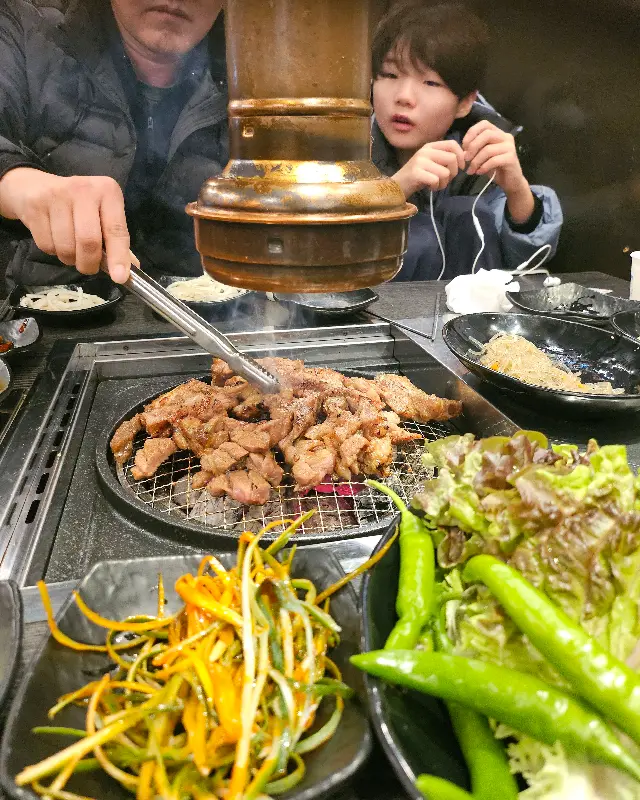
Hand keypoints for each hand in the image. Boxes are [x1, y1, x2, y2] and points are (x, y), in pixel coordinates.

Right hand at [0, 168, 130, 282]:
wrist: (33, 187)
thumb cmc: (76, 205)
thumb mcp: (101, 215)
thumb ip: (116, 241)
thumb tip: (130, 271)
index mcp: (107, 191)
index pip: (116, 230)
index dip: (118, 256)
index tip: (120, 278)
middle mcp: (83, 189)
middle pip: (89, 241)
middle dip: (89, 263)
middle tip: (88, 268)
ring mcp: (56, 195)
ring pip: (66, 247)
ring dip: (69, 259)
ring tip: (70, 250)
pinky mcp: (35, 206)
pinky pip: (47, 246)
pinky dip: (53, 252)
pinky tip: (54, 240)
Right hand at [392, 140, 464, 197]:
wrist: (398, 186)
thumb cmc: (418, 176)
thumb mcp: (432, 163)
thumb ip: (445, 158)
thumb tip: (465, 157)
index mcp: (430, 146)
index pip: (453, 144)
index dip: (461, 156)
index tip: (460, 167)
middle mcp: (425, 151)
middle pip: (452, 159)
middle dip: (453, 173)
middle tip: (445, 179)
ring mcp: (420, 161)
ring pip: (446, 172)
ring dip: (444, 183)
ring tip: (436, 184)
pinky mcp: (416, 173)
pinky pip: (436, 180)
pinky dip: (436, 187)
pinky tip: (430, 187)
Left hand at [462, 120, 525, 192]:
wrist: (510, 181)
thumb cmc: (495, 167)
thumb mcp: (482, 156)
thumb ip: (475, 150)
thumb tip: (464, 151)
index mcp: (498, 133)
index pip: (484, 124)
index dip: (472, 133)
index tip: (464, 147)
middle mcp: (505, 137)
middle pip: (486, 134)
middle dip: (473, 147)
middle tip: (466, 159)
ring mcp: (510, 147)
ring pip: (488, 149)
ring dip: (476, 161)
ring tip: (471, 170)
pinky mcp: (511, 158)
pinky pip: (493, 160)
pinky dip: (483, 167)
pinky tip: (479, 172)